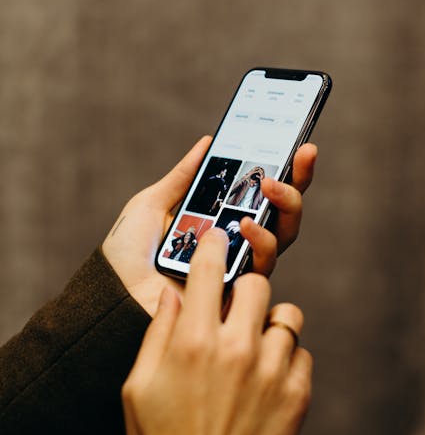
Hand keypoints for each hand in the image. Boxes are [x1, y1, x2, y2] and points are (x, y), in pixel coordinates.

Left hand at [102, 136, 316, 316]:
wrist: (113, 292)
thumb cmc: (128, 252)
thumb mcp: (153, 203)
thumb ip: (183, 176)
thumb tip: (208, 142)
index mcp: (219, 220)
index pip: (261, 194)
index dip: (286, 170)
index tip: (300, 144)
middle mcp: (235, 243)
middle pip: (283, 214)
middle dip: (297, 183)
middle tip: (301, 156)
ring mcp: (238, 266)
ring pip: (282, 237)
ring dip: (284, 207)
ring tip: (270, 187)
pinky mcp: (235, 290)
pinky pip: (263, 266)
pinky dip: (261, 241)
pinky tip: (246, 224)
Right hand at [122, 229, 311, 434]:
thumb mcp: (138, 385)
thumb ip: (158, 331)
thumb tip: (173, 291)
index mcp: (194, 341)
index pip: (208, 269)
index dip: (212, 244)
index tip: (217, 236)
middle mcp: (237, 348)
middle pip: (257, 283)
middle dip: (244, 289)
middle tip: (235, 307)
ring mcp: (272, 371)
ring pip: (286, 315)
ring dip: (269, 324)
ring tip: (253, 346)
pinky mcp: (296, 396)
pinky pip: (302, 353)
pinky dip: (287, 358)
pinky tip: (267, 377)